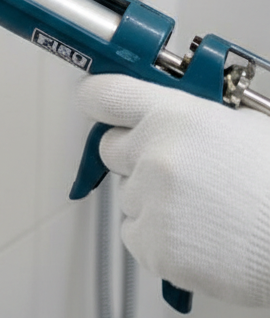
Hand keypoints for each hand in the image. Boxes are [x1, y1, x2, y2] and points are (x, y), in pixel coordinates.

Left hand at [78, 74, 269, 305]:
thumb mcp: (242, 126)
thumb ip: (192, 116)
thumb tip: (166, 114)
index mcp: (173, 116)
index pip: (103, 95)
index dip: (98, 100)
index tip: (98, 105)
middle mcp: (153, 153)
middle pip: (109, 148)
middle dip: (133, 158)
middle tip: (173, 171)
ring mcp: (150, 200)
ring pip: (127, 195)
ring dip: (152, 202)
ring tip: (203, 211)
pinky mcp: (153, 245)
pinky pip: (135, 235)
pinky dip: (158, 240)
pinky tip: (198, 238)